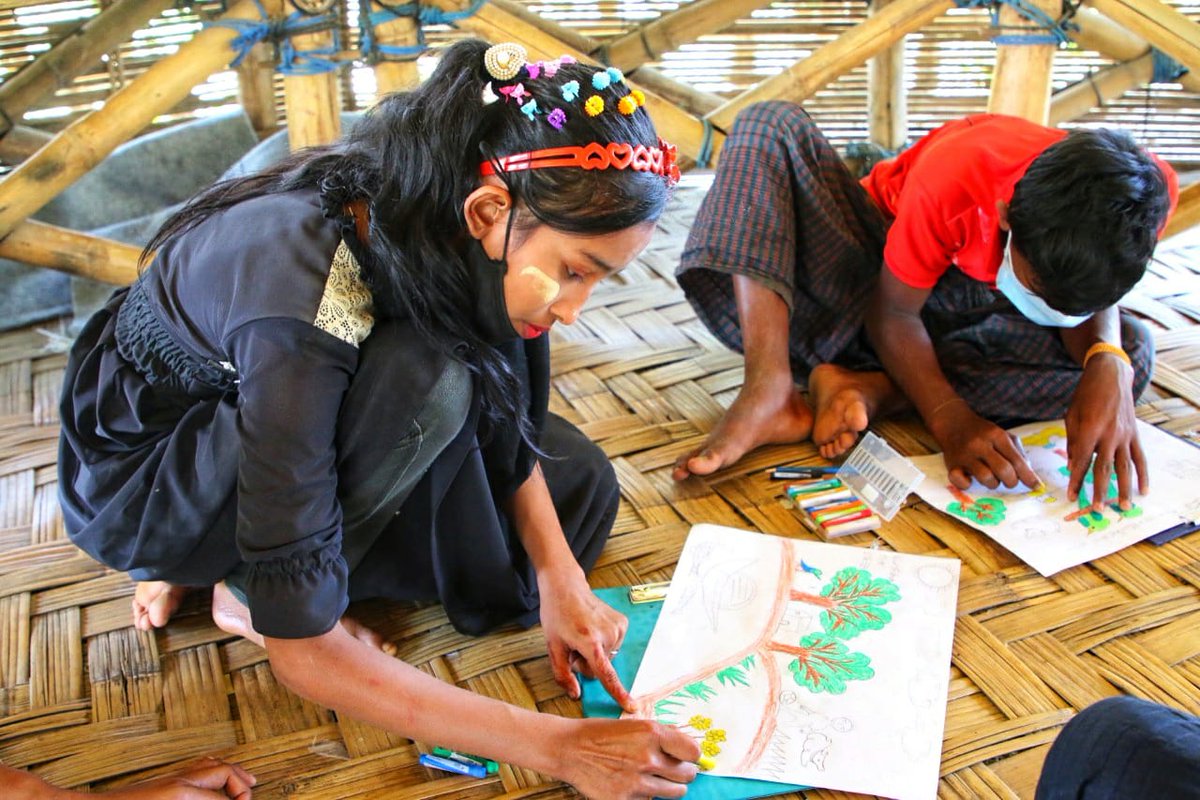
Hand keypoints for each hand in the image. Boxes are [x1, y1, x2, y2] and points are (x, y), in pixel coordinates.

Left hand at [96, 758, 255, 799]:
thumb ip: (203, 799)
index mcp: (183, 792)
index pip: (223, 796)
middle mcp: (180, 781)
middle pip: (223, 772)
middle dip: (241, 784)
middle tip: (248, 797)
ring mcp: (172, 778)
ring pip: (211, 766)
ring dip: (232, 772)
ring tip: (248, 781)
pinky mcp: (165, 782)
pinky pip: (197, 767)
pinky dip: (214, 767)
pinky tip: (217, 774)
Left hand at [538, 568, 630, 710]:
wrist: (567, 587)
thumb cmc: (556, 615)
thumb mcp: (552, 646)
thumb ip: (563, 674)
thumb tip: (576, 694)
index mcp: (589, 641)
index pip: (606, 674)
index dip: (619, 693)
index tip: (632, 707)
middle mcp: (608, 634)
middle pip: (600, 668)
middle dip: (586, 663)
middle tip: (574, 644)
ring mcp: (618, 627)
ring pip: (607, 657)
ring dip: (594, 652)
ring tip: (582, 634)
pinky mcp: (623, 622)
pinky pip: (613, 646)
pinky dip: (602, 643)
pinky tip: (593, 629)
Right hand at [557, 717, 700, 799]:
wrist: (570, 749)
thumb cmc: (603, 734)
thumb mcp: (634, 724)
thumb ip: (663, 735)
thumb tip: (689, 747)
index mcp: (652, 734)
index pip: (693, 751)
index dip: (691, 754)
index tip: (686, 756)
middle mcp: (647, 758)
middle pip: (688, 775)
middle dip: (683, 771)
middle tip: (671, 768)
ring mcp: (637, 783)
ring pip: (675, 792)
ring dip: (668, 786)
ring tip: (653, 776)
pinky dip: (646, 796)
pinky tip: (633, 785)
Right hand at [930, 401, 1039, 490]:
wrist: (953, 424)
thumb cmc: (983, 433)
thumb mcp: (1002, 435)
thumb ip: (1017, 453)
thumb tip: (1028, 474)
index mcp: (996, 435)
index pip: (1016, 460)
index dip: (1028, 476)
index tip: (1036, 486)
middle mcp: (980, 444)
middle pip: (1003, 470)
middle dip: (1011, 481)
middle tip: (1010, 481)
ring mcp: (964, 455)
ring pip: (986, 478)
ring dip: (993, 483)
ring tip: (991, 477)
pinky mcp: (951, 465)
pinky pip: (962, 483)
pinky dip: (968, 484)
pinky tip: (971, 478)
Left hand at [1065, 354, 1146, 510]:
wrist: (1109, 375)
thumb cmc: (1085, 395)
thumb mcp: (1071, 416)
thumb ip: (1073, 442)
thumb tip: (1074, 465)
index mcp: (1090, 430)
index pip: (1082, 461)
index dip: (1076, 480)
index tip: (1071, 495)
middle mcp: (1110, 435)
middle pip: (1105, 468)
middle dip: (1099, 490)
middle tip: (1095, 508)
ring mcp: (1125, 435)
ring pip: (1125, 467)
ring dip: (1124, 488)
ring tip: (1123, 506)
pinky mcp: (1135, 434)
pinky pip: (1140, 458)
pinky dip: (1143, 475)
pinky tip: (1143, 490)